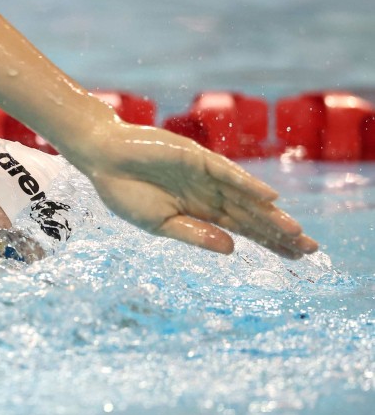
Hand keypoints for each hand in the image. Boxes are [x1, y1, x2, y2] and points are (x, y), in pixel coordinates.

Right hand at [75, 122, 317, 258]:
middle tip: (311, 249)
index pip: (242, 229)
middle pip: (251, 215)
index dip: (268, 242)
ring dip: (270, 214)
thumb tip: (233, 249)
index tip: (295, 257)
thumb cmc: (125, 193)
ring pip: (245, 198)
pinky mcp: (197, 157)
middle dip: (279, 232)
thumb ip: (194, 235)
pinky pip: (228, 173)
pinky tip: (269, 198)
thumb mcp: (159, 224)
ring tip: (296, 232)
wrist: (103, 159)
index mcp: (199, 212)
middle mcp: (209, 193)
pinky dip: (248, 185)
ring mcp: (205, 175)